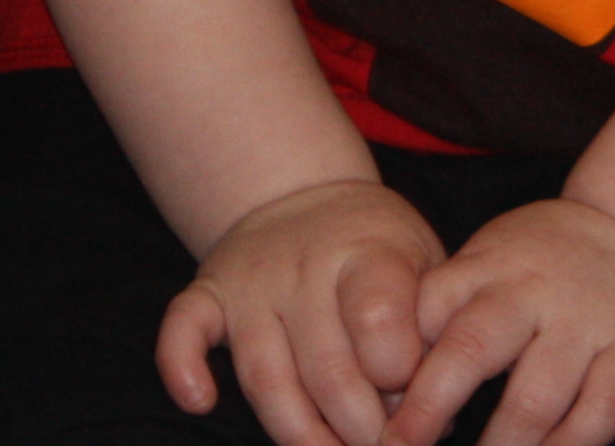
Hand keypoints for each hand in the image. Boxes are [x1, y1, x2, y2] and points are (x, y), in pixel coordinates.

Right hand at [157, 177, 439, 445]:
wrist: (304, 192)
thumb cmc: (377, 248)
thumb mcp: (423, 263)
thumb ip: (430, 327)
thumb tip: (432, 410)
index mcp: (368, 250)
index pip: (377, 315)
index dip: (396, 370)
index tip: (414, 400)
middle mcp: (304, 265)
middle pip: (326, 367)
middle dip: (359, 427)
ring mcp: (251, 281)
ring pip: (266, 375)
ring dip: (299, 434)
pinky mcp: (207, 294)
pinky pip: (182, 330)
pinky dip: (181, 367)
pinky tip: (201, 402)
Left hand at [382, 196, 614, 445]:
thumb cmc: (553, 255)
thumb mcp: (494, 254)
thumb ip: (449, 304)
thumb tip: (391, 383)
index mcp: (489, 265)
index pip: (427, 308)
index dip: (397, 364)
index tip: (378, 410)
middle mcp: (532, 291)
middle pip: (472, 348)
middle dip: (428, 408)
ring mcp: (586, 322)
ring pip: (535, 397)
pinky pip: (599, 413)